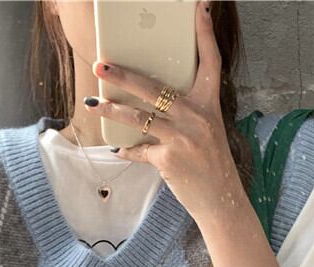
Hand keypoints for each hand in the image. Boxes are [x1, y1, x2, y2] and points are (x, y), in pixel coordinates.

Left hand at [85, 1, 241, 222]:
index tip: (199, 7)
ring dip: (111, 111)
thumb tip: (154, 100)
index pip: (210, 61)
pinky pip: (139, 150)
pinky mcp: (169, 159)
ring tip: (92, 103)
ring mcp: (182, 138)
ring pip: (138, 118)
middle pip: (154, 88)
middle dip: (122, 76)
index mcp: (209, 105)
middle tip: (101, 66)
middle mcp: (197, 117)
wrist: (221, 199)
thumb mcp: (208, 131)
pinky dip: (128, 151)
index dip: (204, 33)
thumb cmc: (211, 164)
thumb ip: (186, 112)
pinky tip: (117, 149)